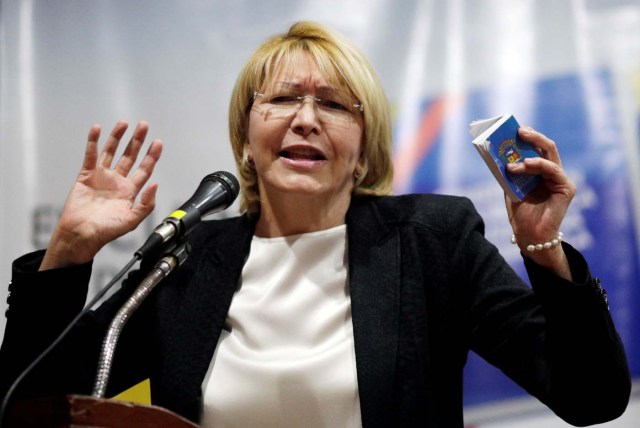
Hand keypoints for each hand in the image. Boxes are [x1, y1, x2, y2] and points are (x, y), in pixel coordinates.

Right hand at [40, 121, 162, 269]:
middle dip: (138, 141)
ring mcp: (102, 176)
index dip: (152, 156)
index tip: (158, 142)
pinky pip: (90, 155)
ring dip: (117, 137)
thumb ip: (147, 203)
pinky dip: (93, 141)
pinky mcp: (86, 175)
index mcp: (130, 191)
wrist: (82, 234)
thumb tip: (156, 184)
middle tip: (144, 125)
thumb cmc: (107, 230)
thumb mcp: (133, 219)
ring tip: (124, 123)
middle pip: (130, 156)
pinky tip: (97, 129)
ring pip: (111, 152)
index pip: (144, 169)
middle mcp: (117, 181)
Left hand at [505, 126, 575, 277]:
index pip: (535, 148)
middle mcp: (552, 172)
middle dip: (533, 136)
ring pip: (549, 156)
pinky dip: (539, 165)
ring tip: (512, 163)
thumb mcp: (510, 188)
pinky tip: (526, 164)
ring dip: (528, 157)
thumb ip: (508, 171)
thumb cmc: (521, 213)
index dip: (526, 137)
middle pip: (546, 147)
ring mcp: (560, 179)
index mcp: (539, 171)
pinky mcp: (566, 188)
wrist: (529, 236)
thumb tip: (497, 153)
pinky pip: (554, 170)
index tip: (513, 128)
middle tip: (519, 130)